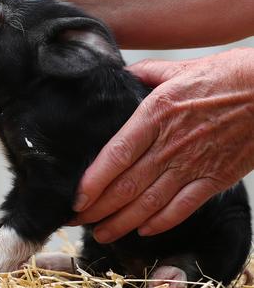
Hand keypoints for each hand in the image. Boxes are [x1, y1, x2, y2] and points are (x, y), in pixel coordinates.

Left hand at [71, 48, 253, 242]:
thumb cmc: (227, 75)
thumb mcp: (179, 68)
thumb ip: (146, 73)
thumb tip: (123, 73)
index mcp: (155, 115)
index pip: (115, 155)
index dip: (93, 181)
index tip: (75, 198)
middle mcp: (170, 145)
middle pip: (126, 185)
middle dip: (97, 208)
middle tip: (76, 221)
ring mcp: (194, 165)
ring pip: (149, 202)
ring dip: (122, 222)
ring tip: (102, 234)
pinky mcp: (216, 178)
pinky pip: (183, 207)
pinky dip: (162, 222)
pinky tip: (143, 230)